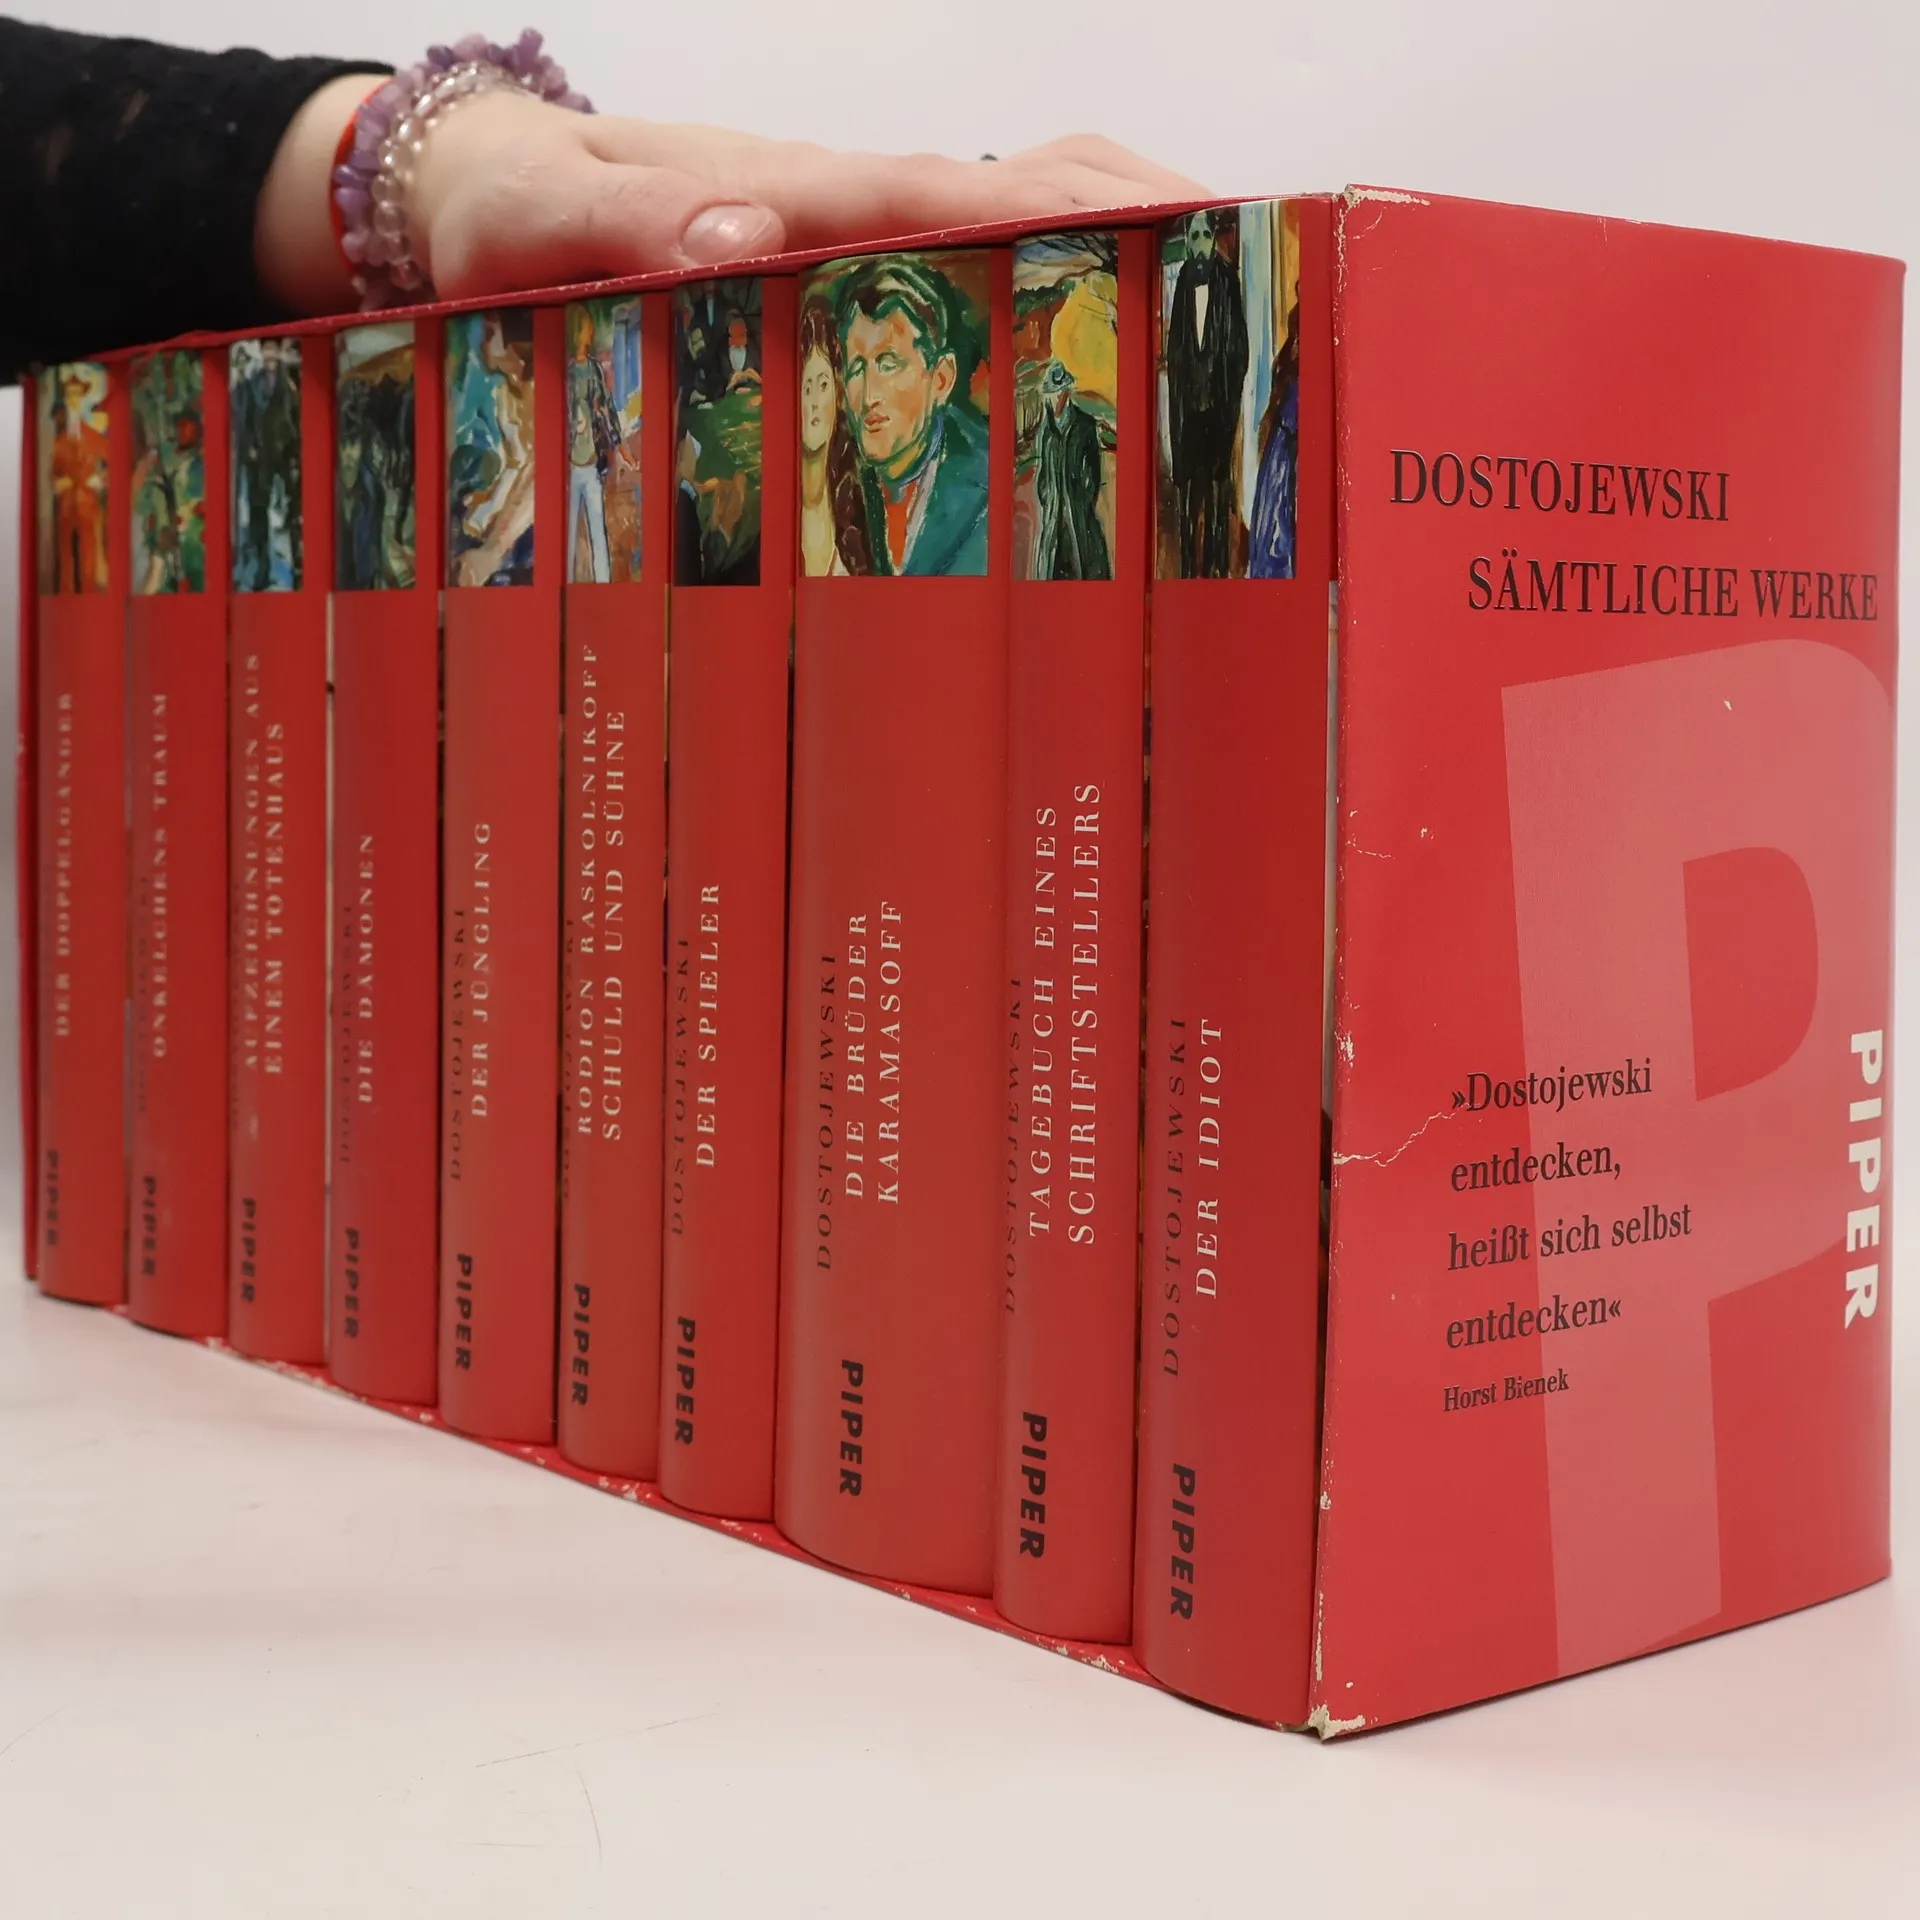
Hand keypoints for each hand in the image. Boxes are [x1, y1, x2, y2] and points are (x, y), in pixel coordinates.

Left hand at [257, 76, 1204, 312]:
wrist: (475, 178)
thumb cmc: (502, 213)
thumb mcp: (527, 232)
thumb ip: (611, 232)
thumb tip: (728, 237)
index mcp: (785, 191)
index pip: (933, 194)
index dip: (1039, 215)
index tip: (1142, 235)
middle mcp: (841, 191)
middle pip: (1012, 184)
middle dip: (1128, 214)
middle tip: (1249, 260)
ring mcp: (853, 211)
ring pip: (1013, 196)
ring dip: (1119, 222)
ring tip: (1235, 270)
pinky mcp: (849, 242)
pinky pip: (974, 230)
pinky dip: (1062, 237)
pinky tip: (1122, 278)